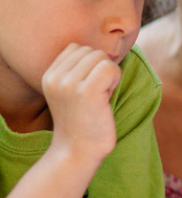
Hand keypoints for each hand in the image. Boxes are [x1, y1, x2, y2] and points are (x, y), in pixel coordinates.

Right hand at [42, 44, 120, 163]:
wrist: (77, 150)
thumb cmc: (83, 120)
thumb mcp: (70, 91)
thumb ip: (78, 69)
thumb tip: (105, 50)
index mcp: (49, 76)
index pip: (77, 48)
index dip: (90, 64)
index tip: (88, 86)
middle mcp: (56, 78)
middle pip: (91, 51)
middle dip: (101, 69)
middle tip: (97, 94)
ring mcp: (69, 84)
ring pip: (102, 57)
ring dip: (109, 75)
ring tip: (100, 96)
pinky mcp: (87, 92)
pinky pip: (110, 68)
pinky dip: (115, 79)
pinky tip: (107, 97)